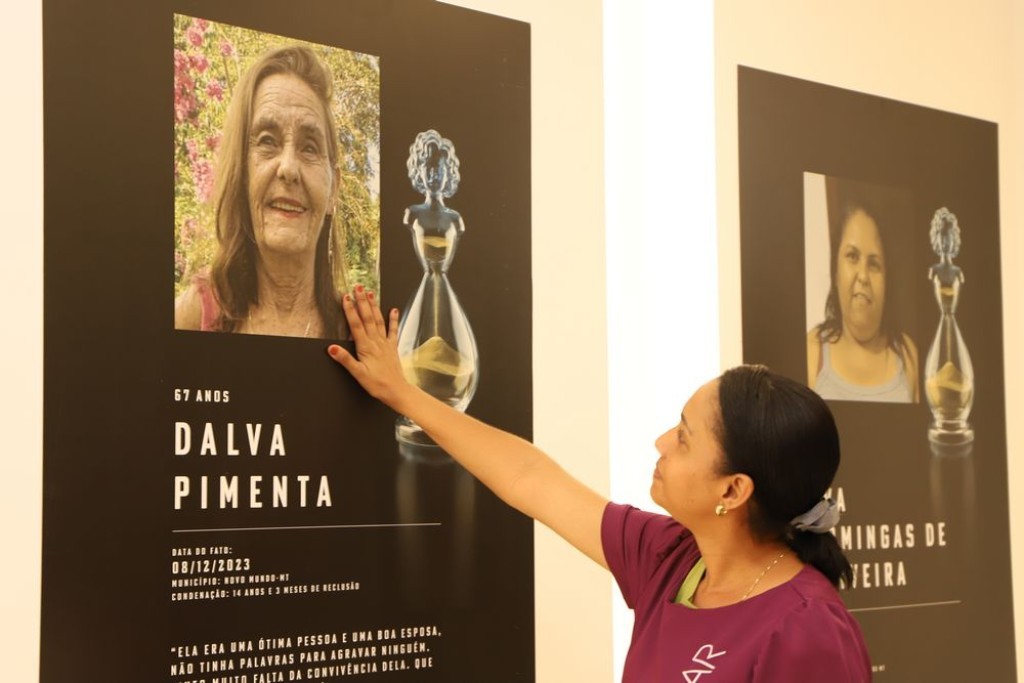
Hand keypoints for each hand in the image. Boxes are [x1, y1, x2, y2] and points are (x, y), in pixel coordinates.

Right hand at [327, 286, 408, 407]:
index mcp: (365, 347)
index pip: (355, 324)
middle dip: (362, 301)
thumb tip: (331, 348)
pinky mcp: (392, 347)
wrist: (396, 390)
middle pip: (368, 318)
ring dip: (374, 306)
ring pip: (378, 321)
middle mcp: (376, 342)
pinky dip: (393, 319)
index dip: (350, 310)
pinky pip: (393, 331)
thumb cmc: (376, 384)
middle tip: (359, 287)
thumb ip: (345, 359)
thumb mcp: (357, 373)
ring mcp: (385, 343)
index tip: (346, 297)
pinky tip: (393, 310)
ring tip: (371, 293)